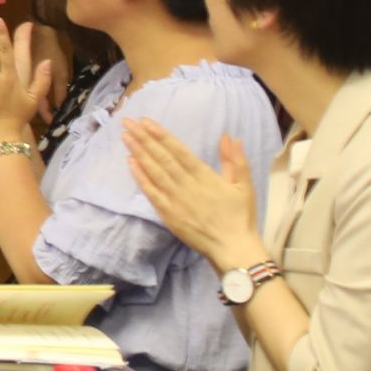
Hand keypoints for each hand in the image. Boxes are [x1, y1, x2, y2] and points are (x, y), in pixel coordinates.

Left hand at [127, 119, 265, 270]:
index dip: (161, 135)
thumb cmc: (241, 217)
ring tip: (125, 137)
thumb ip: (235, 160)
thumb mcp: (244, 186)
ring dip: (138, 153)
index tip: (146, 122)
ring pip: (154, 172)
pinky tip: (130, 163)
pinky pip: (151, 193)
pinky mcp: (168, 214)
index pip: (179, 151)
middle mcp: (187, 186)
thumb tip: (229, 136)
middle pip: (162, 158)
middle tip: (128, 122)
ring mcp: (175, 200)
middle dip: (144, 139)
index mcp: (205, 177)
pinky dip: (140, 177)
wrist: (233, 249)